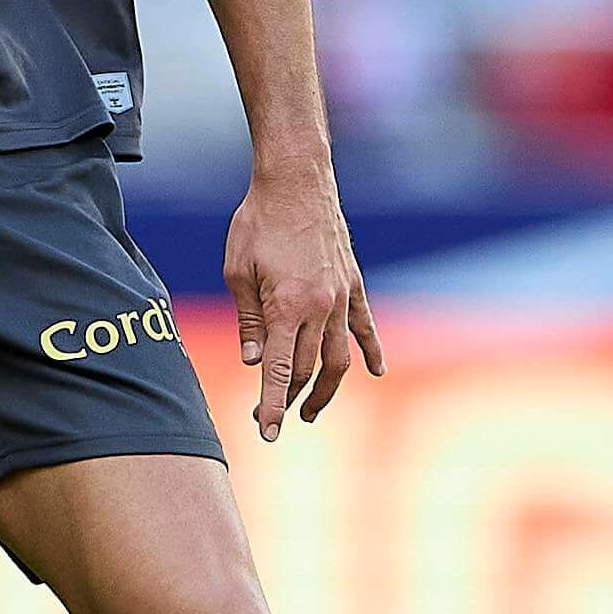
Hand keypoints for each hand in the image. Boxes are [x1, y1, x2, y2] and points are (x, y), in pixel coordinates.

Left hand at [223, 165, 382, 440]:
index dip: (271, 405)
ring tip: (311, 410)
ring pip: (339, 357)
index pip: (278, 371)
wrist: (296, 180)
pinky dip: (371, 351)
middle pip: (306, 369)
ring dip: (326, 388)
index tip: (265, 433)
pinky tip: (375, 372)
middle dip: (288, 398)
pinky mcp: (354, 284)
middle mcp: (319, 307)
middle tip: (269, 416)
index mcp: (286, 307)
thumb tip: (255, 362)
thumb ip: (248, 320)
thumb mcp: (238, 269)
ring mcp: (341, 297)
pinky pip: (366, 326)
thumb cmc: (258, 222)